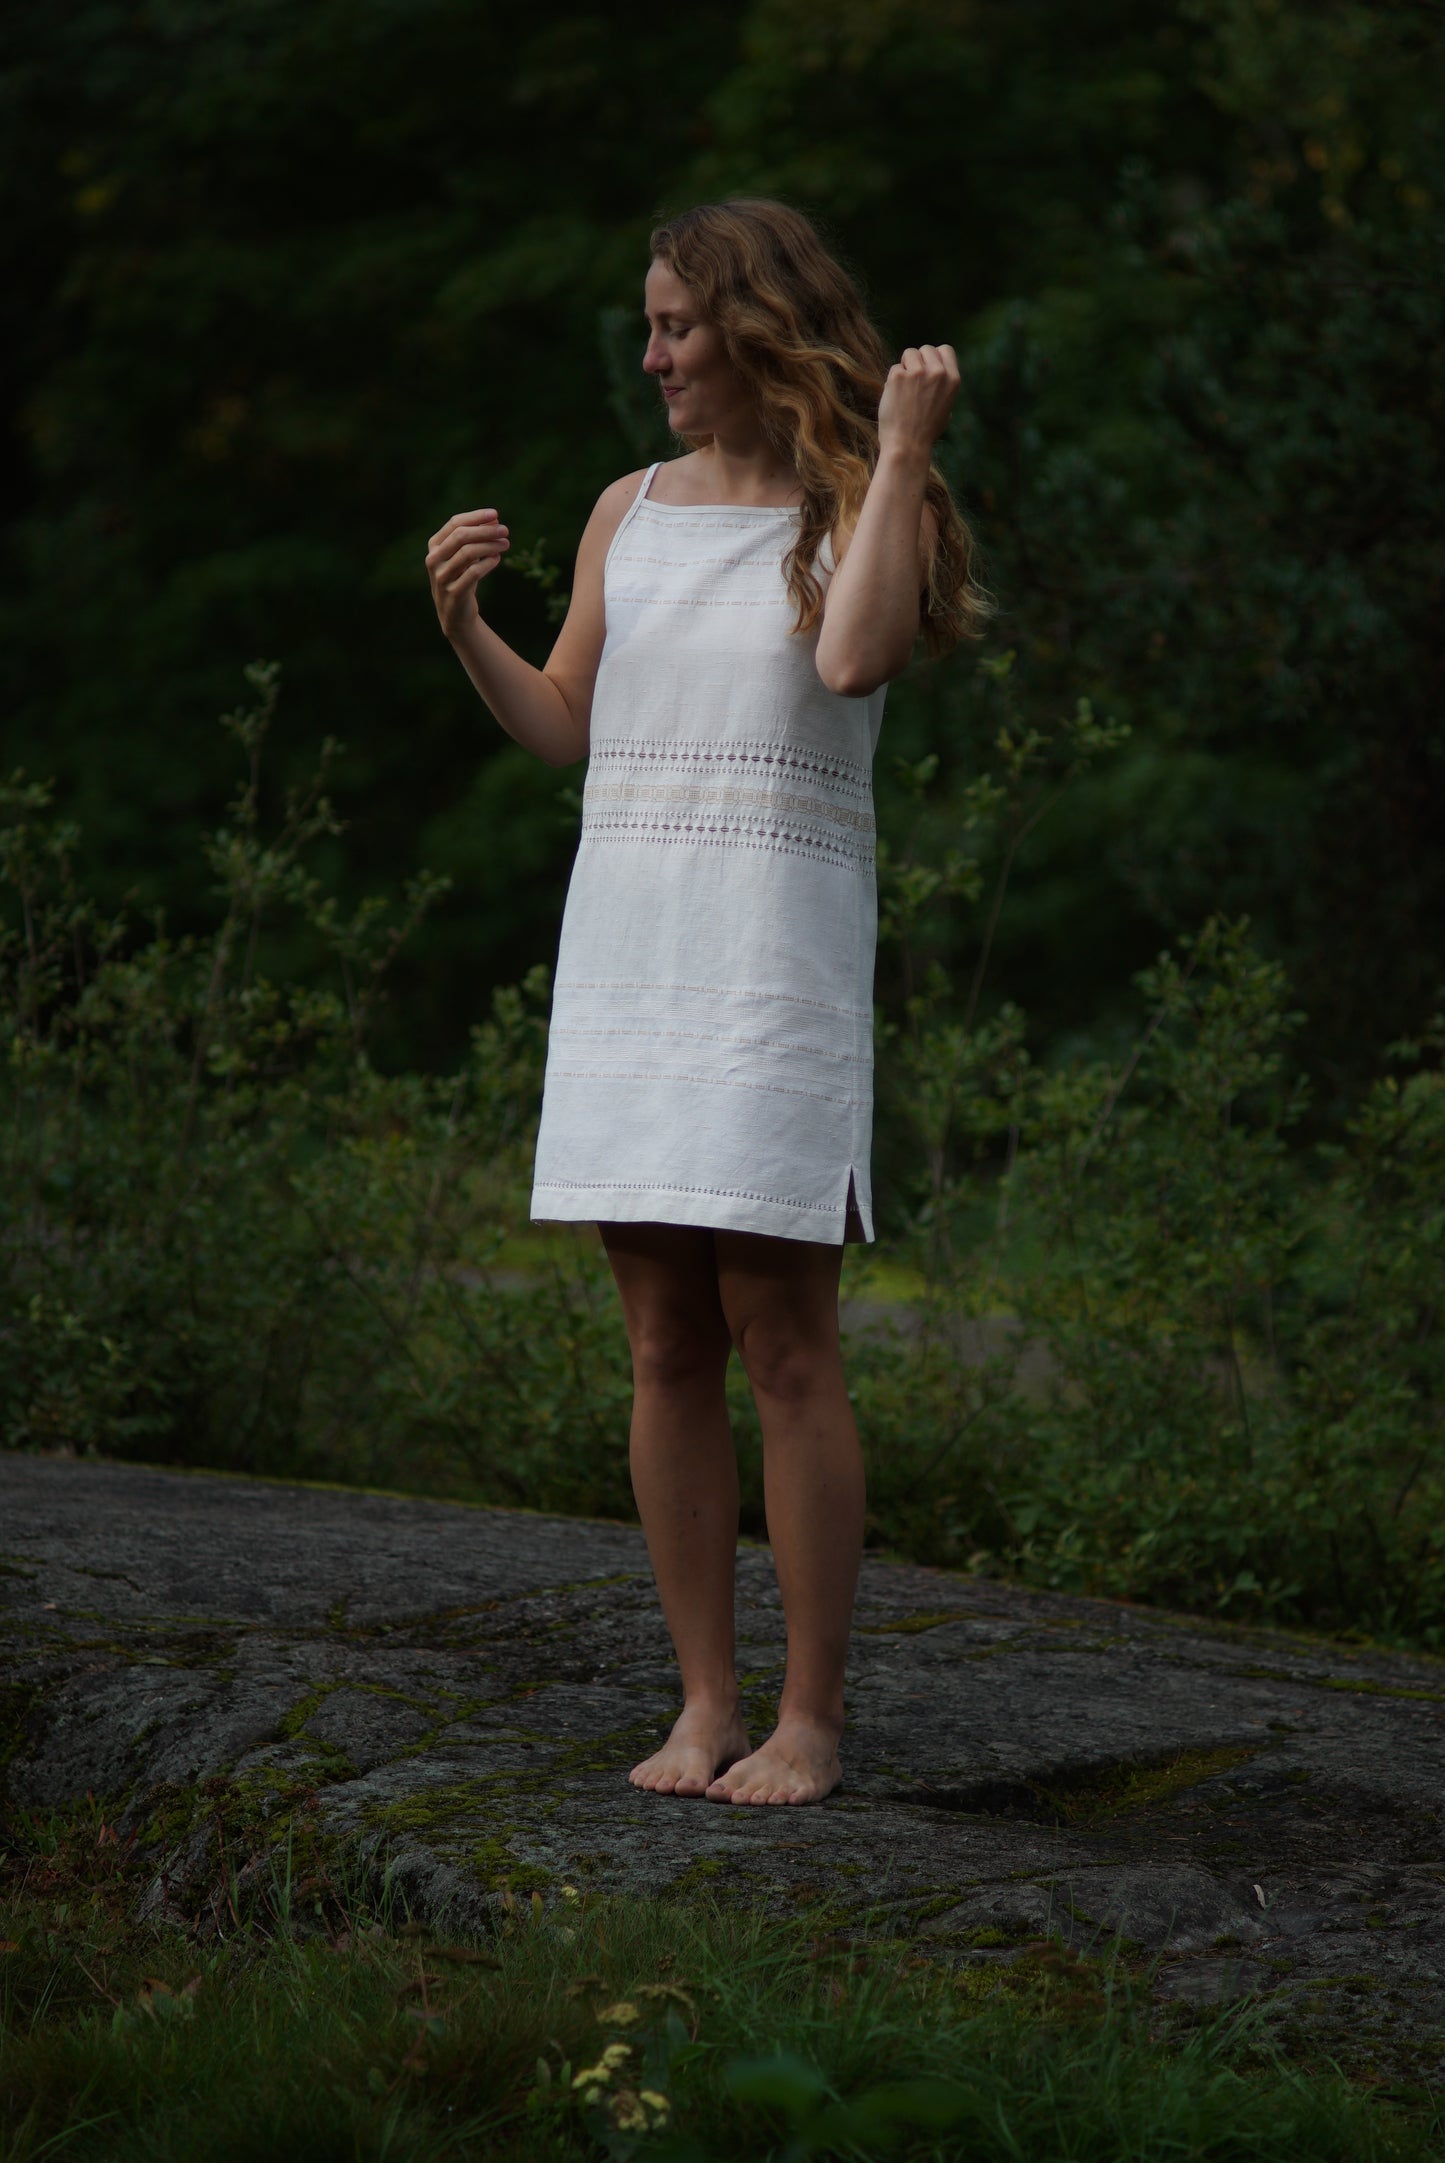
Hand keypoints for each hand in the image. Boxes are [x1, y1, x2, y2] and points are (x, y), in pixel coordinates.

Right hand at [425, 509, 509, 638]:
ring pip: (467, 553)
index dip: (476, 517)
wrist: (456, 614)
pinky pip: (473, 573)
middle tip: (505, 530)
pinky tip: (497, 558)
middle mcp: (434, 560)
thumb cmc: (462, 578)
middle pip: (461, 536)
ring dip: (490, 546)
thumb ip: (477, 538)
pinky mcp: (453, 593)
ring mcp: (442, 577)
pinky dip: (488, 563)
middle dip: (485, 531)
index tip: (495, 514)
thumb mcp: (467, 556)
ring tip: (505, 544)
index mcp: (434, 546)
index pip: (454, 523)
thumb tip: (494, 520)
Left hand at [877, 344, 959, 460]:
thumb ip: (943, 387)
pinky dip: (893, 381)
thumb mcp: (946, 408)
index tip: (927, 368)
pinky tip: (895, 398)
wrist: (907, 445)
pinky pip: (895, 368)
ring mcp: (918, 372)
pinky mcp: (899, 376)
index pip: (945, 349)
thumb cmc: (925, 432)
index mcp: (952, 379)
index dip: (935, 357)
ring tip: (904, 389)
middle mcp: (937, 372)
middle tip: (912, 382)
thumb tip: (938, 371)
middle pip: (926, 349)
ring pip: (909, 354)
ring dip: (905, 367)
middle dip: (918, 361)